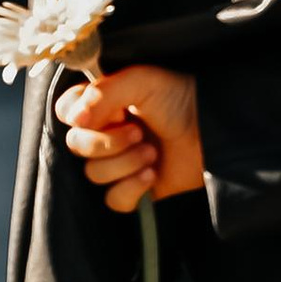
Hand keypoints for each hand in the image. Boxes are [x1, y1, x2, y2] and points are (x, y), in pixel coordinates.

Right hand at [59, 63, 203, 214]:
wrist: (215, 130)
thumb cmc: (181, 98)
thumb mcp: (143, 81)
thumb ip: (104, 92)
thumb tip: (75, 119)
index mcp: (103, 105)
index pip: (65, 112)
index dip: (77, 115)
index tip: (104, 112)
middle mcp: (106, 133)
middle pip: (76, 146)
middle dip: (106, 142)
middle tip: (138, 132)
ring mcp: (120, 162)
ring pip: (94, 174)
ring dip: (124, 163)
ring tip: (153, 152)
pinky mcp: (135, 189)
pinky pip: (114, 200)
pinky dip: (131, 189)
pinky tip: (153, 174)